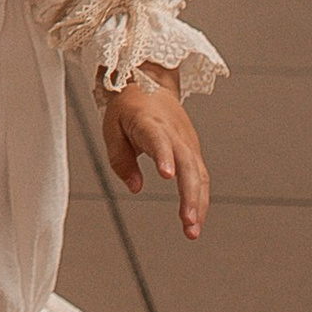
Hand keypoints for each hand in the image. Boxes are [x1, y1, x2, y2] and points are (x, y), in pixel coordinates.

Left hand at [103, 73, 210, 239]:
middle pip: (188, 165)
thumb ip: (120, 159)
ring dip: (199, 203)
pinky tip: (196, 219)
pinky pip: (200, 176)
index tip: (167, 175)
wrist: (149, 80)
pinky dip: (200, 198)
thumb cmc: (126, 107)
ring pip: (199, 174)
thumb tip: (135, 187)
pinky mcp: (193, 150)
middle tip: (188, 223)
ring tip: (192, 231)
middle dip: (190, 196)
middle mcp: (174, 133)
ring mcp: (187, 142)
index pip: (159, 140)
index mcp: (150, 123)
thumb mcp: (111, 128)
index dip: (164, 156)